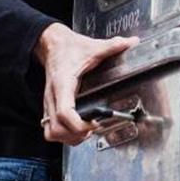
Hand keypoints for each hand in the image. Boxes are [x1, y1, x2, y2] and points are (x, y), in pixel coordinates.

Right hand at [33, 23, 137, 145]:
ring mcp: (49, 103)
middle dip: (75, 135)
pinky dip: (62, 135)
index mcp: (63, 84)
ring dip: (68, 138)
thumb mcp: (92, 46)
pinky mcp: (49, 106)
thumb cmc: (68, 48)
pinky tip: (77, 129)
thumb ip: (112, 46)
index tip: (94, 123)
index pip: (64, 112)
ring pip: (50, 132)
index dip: (79, 125)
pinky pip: (50, 129)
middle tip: (93, 128)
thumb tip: (130, 42)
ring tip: (85, 131)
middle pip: (56, 129)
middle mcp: (52, 96)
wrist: (52, 44)